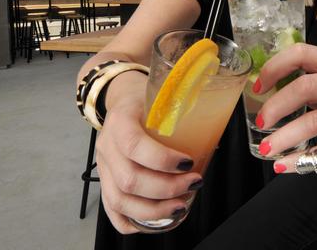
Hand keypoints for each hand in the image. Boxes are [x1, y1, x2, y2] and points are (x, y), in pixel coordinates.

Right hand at [95, 83, 202, 233]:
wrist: (122, 98)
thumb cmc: (146, 100)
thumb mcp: (161, 97)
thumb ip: (181, 111)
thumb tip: (214, 131)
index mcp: (120, 120)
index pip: (134, 145)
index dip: (162, 159)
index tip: (189, 162)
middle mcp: (107, 145)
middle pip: (129, 179)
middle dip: (166, 188)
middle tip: (194, 183)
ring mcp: (102, 165)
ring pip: (119, 199)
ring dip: (154, 209)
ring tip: (180, 206)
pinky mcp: (104, 180)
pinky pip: (111, 209)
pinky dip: (133, 220)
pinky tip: (155, 219)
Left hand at [254, 44, 316, 173]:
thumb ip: (304, 78)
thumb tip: (260, 92)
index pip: (302, 53)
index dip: (275, 68)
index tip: (258, 87)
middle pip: (306, 87)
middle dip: (277, 105)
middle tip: (261, 122)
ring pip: (314, 122)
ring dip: (285, 137)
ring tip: (266, 149)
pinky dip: (300, 161)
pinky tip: (283, 164)